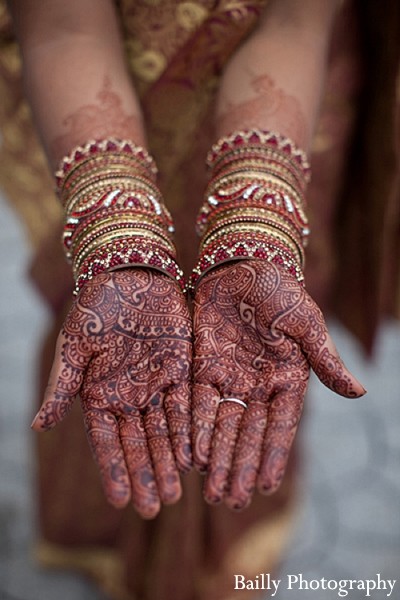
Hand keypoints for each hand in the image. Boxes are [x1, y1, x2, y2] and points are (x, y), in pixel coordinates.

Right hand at [31, 269, 191, 518]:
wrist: (129, 275)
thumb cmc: (95, 307)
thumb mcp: (74, 346)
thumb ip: (62, 386)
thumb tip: (38, 425)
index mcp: (100, 394)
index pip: (107, 441)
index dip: (115, 470)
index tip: (121, 501)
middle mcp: (129, 396)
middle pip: (140, 443)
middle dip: (147, 475)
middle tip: (155, 509)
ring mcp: (156, 385)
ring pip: (164, 431)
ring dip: (169, 462)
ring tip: (177, 494)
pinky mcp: (181, 370)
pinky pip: (186, 405)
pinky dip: (189, 430)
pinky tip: (194, 455)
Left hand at [192, 260, 364, 509]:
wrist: (242, 263)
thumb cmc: (280, 290)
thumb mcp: (306, 323)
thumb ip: (324, 359)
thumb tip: (359, 393)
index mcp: (287, 378)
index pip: (280, 426)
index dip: (273, 457)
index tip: (267, 488)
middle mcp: (257, 383)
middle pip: (247, 433)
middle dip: (239, 467)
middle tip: (230, 502)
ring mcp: (229, 375)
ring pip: (221, 424)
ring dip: (217, 457)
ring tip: (210, 491)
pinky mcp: (202, 364)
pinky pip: (196, 401)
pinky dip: (194, 427)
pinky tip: (191, 454)